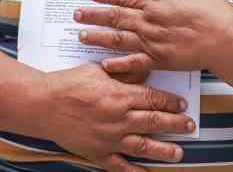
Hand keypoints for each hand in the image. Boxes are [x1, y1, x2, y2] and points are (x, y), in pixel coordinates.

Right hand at [44, 63, 193, 171]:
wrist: (42, 103)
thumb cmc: (68, 83)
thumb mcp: (98, 71)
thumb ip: (124, 73)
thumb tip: (146, 70)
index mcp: (120, 96)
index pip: (154, 99)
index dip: (171, 102)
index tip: (182, 104)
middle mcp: (119, 119)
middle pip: (155, 122)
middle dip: (175, 124)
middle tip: (190, 125)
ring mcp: (109, 139)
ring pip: (144, 146)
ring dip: (164, 150)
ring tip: (178, 152)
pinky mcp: (97, 153)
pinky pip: (120, 166)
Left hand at [75, 0, 232, 71]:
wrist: (226, 39)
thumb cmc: (214, 12)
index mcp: (156, 1)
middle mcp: (149, 21)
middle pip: (115, 16)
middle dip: (93, 15)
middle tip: (76, 14)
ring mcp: (152, 41)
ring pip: (118, 38)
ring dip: (98, 37)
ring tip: (81, 35)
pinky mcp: (160, 60)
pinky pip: (134, 62)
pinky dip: (118, 64)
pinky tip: (104, 64)